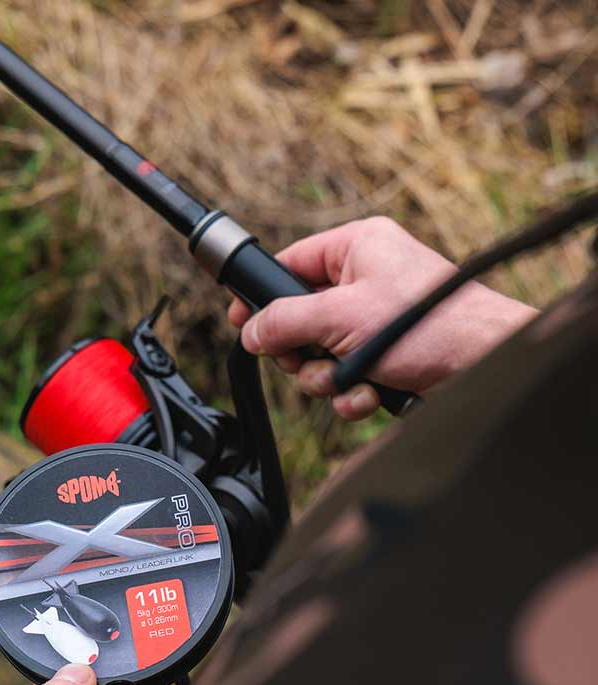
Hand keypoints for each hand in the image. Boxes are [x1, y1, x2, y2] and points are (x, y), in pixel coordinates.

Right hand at [228, 217, 537, 420]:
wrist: (482, 365)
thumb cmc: (428, 325)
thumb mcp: (341, 317)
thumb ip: (286, 322)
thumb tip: (251, 332)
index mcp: (356, 248)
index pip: (290, 264)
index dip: (262, 295)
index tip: (241, 320)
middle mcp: (365, 279)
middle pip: (300, 318)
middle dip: (302, 352)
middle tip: (308, 361)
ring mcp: (375, 320)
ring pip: (319, 355)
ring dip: (326, 378)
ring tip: (350, 382)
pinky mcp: (386, 355)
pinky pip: (346, 376)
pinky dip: (352, 393)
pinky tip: (369, 397)